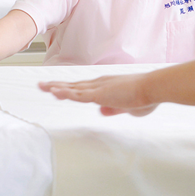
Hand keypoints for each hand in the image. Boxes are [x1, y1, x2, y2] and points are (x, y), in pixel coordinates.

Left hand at [38, 73, 157, 116]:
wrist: (152, 88)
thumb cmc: (145, 97)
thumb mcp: (127, 107)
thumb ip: (114, 109)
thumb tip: (102, 111)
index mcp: (106, 86)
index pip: (83, 87)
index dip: (69, 88)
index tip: (57, 88)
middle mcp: (99, 84)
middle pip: (73, 85)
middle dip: (57, 85)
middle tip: (42, 85)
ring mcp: (98, 88)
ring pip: (72, 88)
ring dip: (56, 88)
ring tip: (42, 87)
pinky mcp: (100, 94)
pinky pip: (78, 94)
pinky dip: (66, 93)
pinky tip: (55, 92)